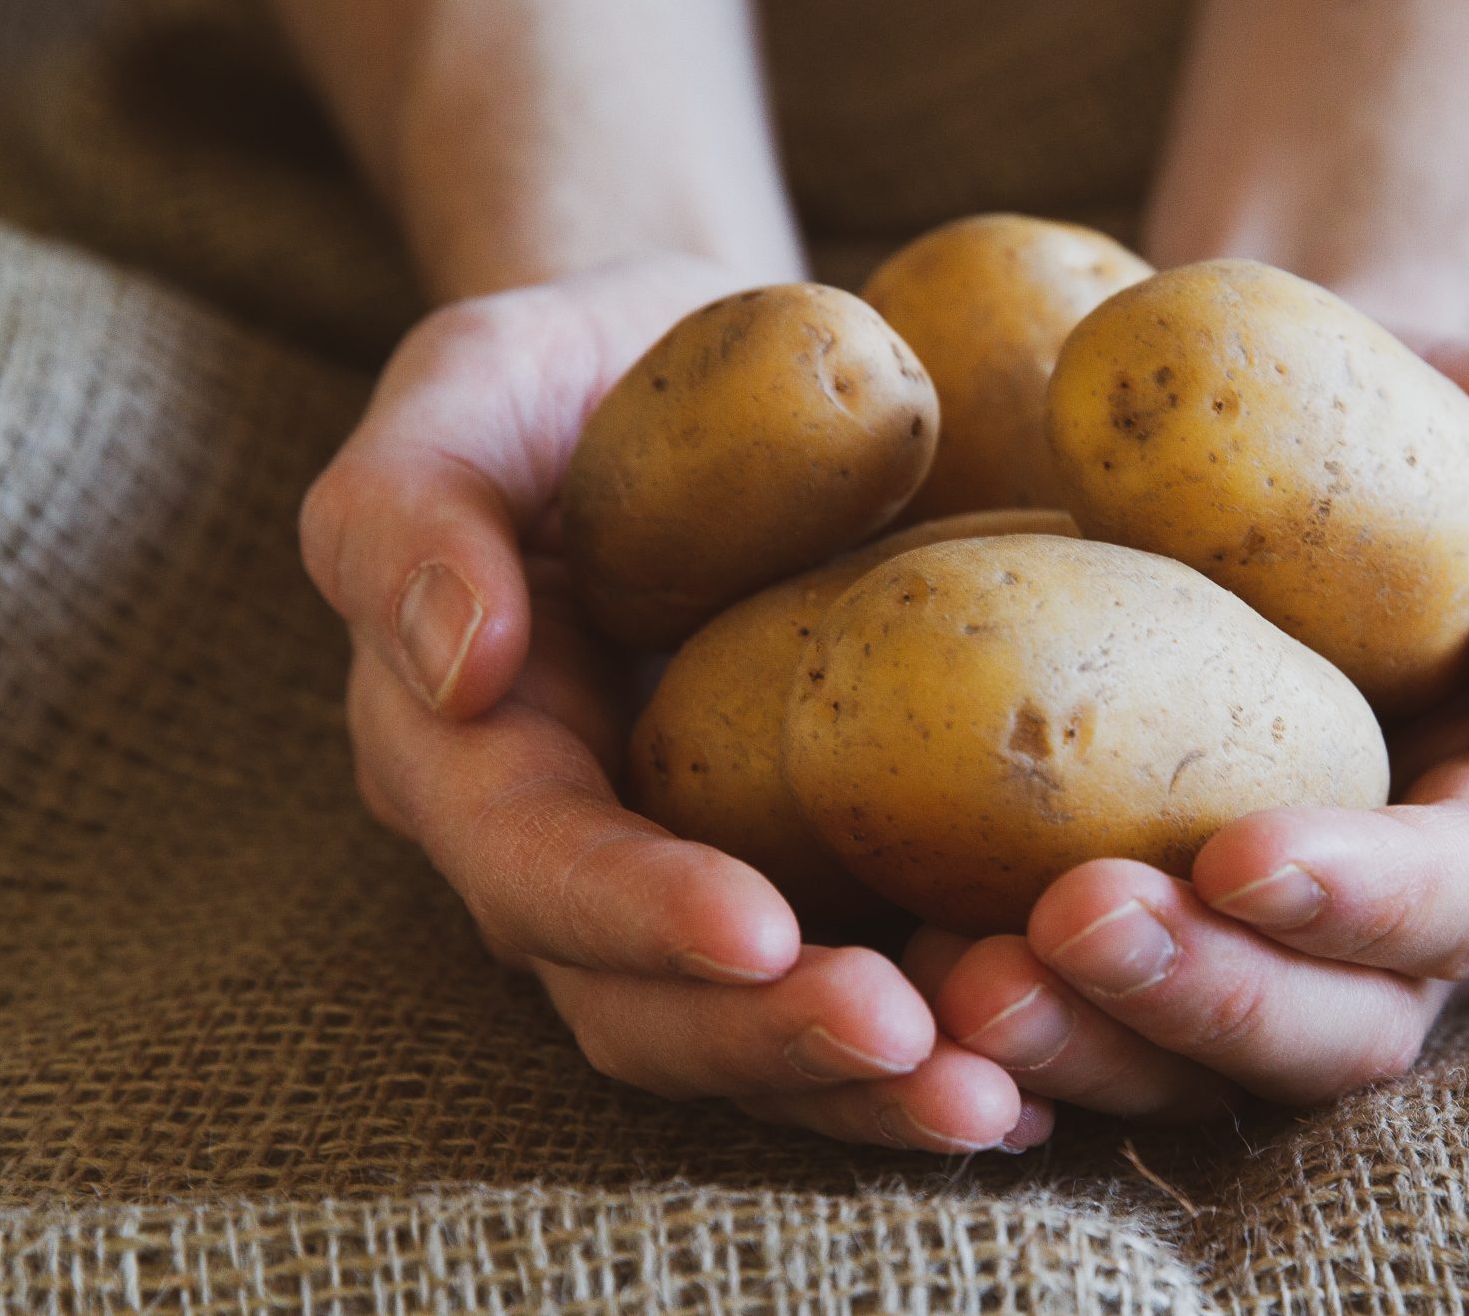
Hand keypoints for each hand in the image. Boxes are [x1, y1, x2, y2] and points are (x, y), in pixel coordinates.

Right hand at [304, 259, 1043, 1151]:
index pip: (536, 872)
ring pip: (758, 1027)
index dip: (635, 917)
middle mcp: (577, 855)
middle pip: (649, 1005)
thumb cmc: (562, 372)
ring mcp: (698, 873)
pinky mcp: (812, 863)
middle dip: (773, 1046)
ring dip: (870, 1084)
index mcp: (473, 763)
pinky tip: (1056, 1051)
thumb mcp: (462, 393)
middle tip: (922, 1059)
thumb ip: (412, 519)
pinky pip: (862, 971)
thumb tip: (459, 665)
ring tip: (1005, 1098)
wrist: (681, 370)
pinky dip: (945, 1025)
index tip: (762, 932)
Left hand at [922, 339, 1468, 1114]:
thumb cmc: (1412, 412)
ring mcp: (1263, 938)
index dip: (1367, 900)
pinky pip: (1087, 1014)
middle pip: (1332, 1027)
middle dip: (1206, 1001)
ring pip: (1199, 1059)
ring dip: (1087, 1042)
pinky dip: (1015, 1019)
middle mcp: (1396, 913)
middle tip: (1068, 930)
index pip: (1467, 894)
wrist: (1251, 424)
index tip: (1239, 856)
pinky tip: (916, 978)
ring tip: (968, 986)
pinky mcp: (1146, 926)